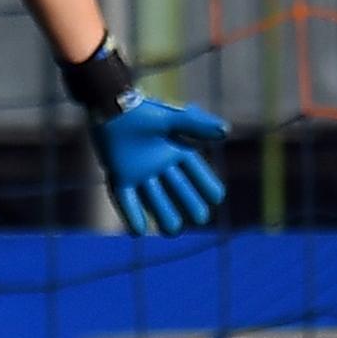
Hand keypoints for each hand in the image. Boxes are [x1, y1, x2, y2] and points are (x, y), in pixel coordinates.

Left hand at [94, 97, 228, 235]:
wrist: (111, 106)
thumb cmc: (143, 110)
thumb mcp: (172, 119)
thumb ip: (196, 126)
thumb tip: (226, 131)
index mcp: (176, 151)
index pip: (196, 172)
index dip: (207, 184)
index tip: (217, 197)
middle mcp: (161, 165)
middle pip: (178, 189)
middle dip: (189, 203)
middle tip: (200, 218)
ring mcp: (140, 173)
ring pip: (155, 198)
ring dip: (164, 213)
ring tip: (172, 231)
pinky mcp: (120, 176)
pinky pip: (127, 199)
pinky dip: (132, 214)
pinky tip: (139, 231)